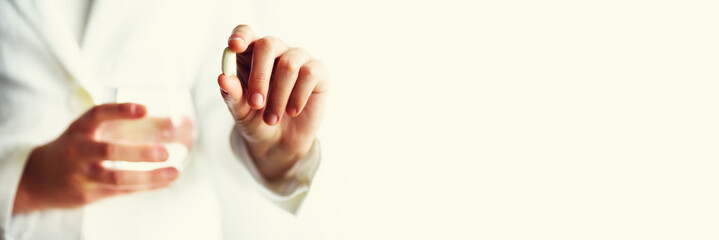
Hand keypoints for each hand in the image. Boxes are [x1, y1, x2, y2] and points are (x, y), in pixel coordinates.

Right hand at [13, 103, 177, 214]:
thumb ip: (119, 128)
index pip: (98, 114)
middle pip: (109, 151)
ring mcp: (81, 174)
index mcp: (79, 129)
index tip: (145, 109)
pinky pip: (121, 191)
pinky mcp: (87, 194)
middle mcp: (77, 150)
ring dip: (148, 176)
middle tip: (166, 152)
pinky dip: (146, 186)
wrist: (39, 178)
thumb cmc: (76, 149)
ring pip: (117, 178)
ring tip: (174, 172)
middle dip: (139, 153)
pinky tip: (165, 181)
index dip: (121, 110)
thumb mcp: (87, 132)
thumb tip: (169, 124)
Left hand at [217, 25, 328, 179]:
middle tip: (256, 103)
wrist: (280, 143)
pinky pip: (309, 73)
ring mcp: (298, 59)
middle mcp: (276, 51)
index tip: (235, 47)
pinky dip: (298, 96)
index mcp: (251, 55)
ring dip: (278, 96)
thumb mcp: (240, 111)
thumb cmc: (256, 121)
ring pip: (289, 64)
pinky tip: (292, 111)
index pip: (246, 33)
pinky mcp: (319, 71)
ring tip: (271, 119)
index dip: (241, 35)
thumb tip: (223, 78)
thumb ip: (232, 94)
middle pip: (268, 45)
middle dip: (260, 76)